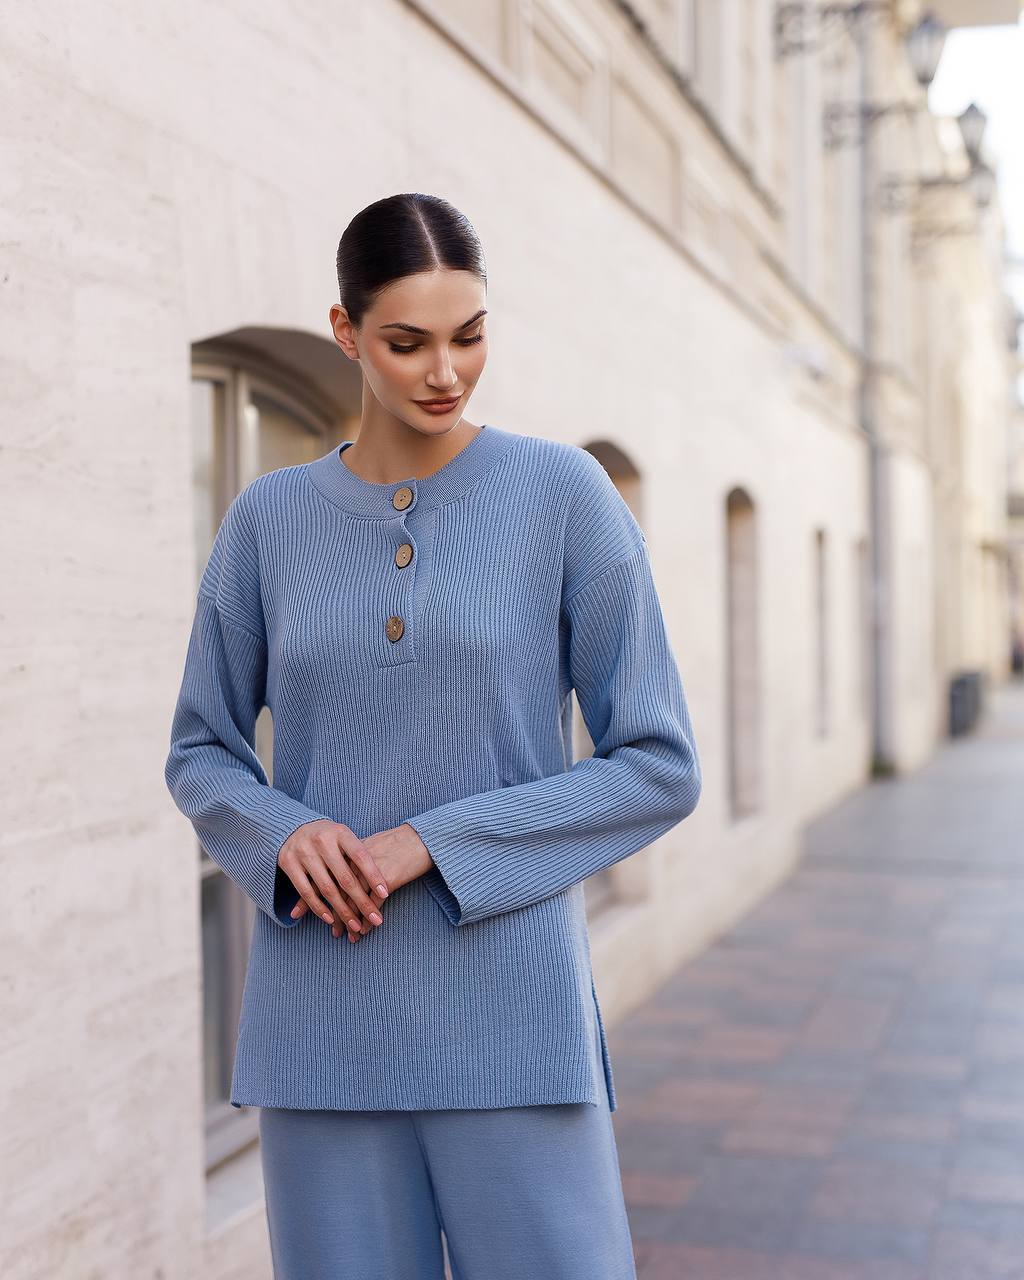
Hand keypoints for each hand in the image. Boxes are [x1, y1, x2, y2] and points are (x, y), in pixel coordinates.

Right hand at [278, 819, 390, 938]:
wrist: (291, 827)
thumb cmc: (328, 837)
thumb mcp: (343, 837)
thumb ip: (358, 855)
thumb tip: (383, 884)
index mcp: (340, 832)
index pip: (361, 856)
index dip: (373, 875)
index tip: (385, 894)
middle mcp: (322, 841)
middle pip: (345, 877)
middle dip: (362, 902)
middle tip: (375, 920)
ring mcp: (304, 852)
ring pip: (327, 888)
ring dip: (342, 911)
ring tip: (355, 926)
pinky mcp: (288, 863)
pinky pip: (306, 891)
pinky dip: (319, 908)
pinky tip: (331, 919)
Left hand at [291, 822, 434, 941]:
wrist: (421, 839)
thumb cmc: (397, 843)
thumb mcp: (370, 846)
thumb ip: (351, 858)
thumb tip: (337, 870)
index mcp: (346, 851)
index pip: (322, 876)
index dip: (309, 896)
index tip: (297, 913)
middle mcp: (353, 860)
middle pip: (335, 891)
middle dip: (332, 914)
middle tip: (332, 931)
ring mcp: (368, 870)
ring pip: (353, 901)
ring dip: (350, 921)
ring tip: (348, 936)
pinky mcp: (385, 879)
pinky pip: (372, 904)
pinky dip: (368, 919)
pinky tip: (365, 930)